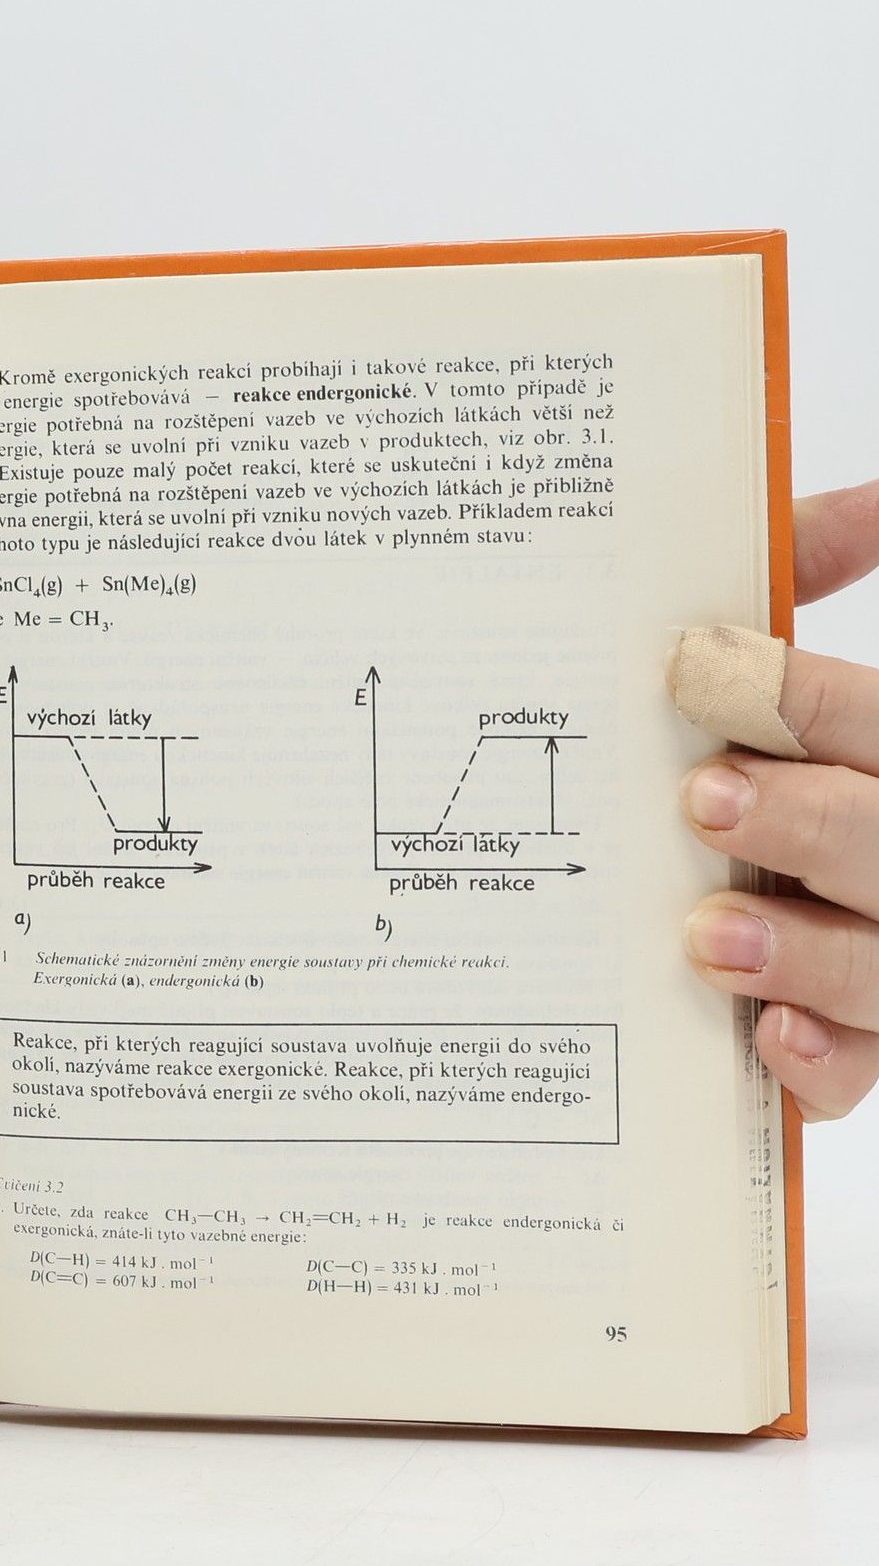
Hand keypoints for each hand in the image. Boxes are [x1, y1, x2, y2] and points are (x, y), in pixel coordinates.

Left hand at [682, 479, 878, 1117]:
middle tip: (705, 802)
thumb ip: (807, 576)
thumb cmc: (788, 759)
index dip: (810, 702)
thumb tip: (871, 491)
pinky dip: (822, 1062)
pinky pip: (860, 1074)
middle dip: (810, 823)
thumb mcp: (793, 684)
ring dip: (807, 951)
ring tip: (708, 935)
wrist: (779, 869)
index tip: (703, 675)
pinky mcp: (861, 1048)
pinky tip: (767, 1040)